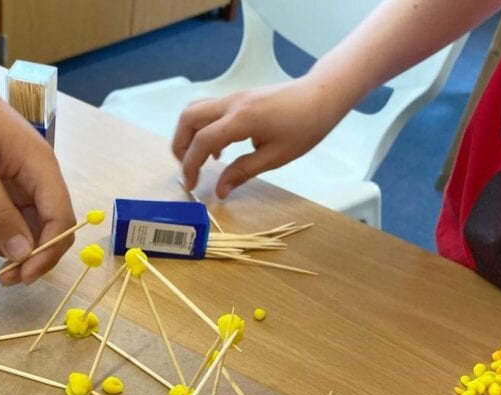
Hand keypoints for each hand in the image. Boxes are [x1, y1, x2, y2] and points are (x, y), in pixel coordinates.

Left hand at [0, 66, 74, 283]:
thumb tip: (24, 255)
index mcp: (41, 168)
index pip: (61, 221)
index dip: (47, 253)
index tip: (22, 276)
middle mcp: (41, 176)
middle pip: (49, 229)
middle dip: (27, 255)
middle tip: (0, 275)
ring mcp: (26, 180)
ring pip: (29, 227)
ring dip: (8, 244)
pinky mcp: (10, 183)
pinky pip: (13, 216)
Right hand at [173, 77, 341, 198]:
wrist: (320, 96)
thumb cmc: (304, 127)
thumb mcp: (275, 157)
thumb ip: (243, 172)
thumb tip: (220, 191)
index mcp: (241, 119)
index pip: (203, 141)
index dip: (191, 165)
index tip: (192, 186)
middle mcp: (231, 104)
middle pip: (188, 118)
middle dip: (180, 146)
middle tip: (187, 170)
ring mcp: (233, 98)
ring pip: (195, 110)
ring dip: (188, 135)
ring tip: (197, 161)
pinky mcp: (238, 98)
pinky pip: (209, 110)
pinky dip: (202, 128)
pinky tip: (218, 150)